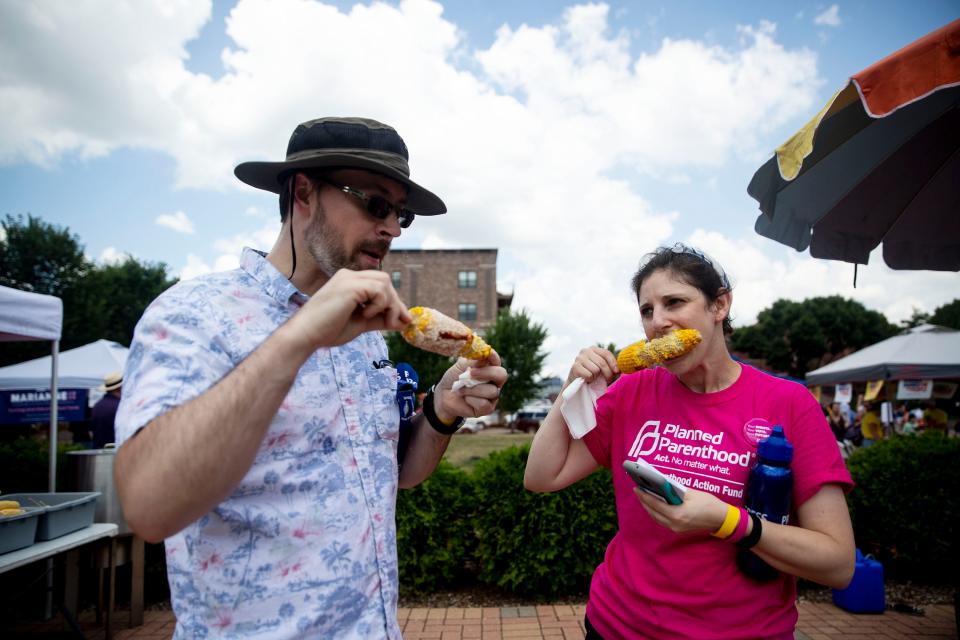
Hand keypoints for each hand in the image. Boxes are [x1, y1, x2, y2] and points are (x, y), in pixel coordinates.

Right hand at [288, 269, 411, 349]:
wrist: (305, 335)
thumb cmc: (328, 330)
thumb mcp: (360, 323)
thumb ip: (379, 319)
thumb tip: (402, 322)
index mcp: (349, 282)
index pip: (379, 285)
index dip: (394, 301)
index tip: (404, 319)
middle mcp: (349, 276)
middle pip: (384, 281)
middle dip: (396, 303)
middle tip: (400, 322)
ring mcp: (348, 278)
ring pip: (384, 283)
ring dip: (389, 304)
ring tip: (381, 321)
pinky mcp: (350, 285)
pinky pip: (378, 290)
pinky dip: (379, 304)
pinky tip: (365, 315)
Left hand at [433, 349, 507, 421]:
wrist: (444, 395)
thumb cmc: (454, 378)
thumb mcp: (461, 365)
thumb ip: (473, 359)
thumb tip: (482, 352)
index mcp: (490, 368)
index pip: (496, 361)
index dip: (493, 356)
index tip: (488, 353)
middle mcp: (494, 381)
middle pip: (501, 375)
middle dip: (486, 373)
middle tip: (470, 372)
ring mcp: (492, 396)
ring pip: (491, 391)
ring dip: (472, 389)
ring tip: (461, 388)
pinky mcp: (487, 408)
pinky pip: (484, 403)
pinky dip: (471, 399)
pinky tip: (465, 398)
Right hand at [566, 346, 617, 385]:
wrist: (576, 382)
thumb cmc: (592, 374)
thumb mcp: (602, 368)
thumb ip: (610, 366)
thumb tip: (620, 369)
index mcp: (593, 349)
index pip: (606, 353)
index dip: (613, 363)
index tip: (617, 372)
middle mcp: (585, 351)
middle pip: (602, 362)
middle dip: (607, 373)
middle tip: (607, 380)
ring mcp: (579, 358)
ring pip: (596, 370)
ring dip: (596, 377)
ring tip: (594, 378)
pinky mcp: (575, 367)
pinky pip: (589, 375)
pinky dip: (590, 380)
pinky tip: (587, 379)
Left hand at [634, 486, 728, 534]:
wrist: (721, 519)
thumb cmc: (708, 503)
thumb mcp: (691, 493)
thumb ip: (674, 490)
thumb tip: (660, 484)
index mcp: (677, 514)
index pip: (655, 504)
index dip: (644, 495)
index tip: (637, 488)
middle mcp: (674, 524)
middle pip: (653, 512)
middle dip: (644, 501)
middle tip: (638, 490)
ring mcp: (676, 529)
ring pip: (656, 518)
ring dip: (649, 507)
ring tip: (644, 496)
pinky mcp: (678, 529)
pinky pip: (662, 520)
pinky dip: (656, 512)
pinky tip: (654, 504)